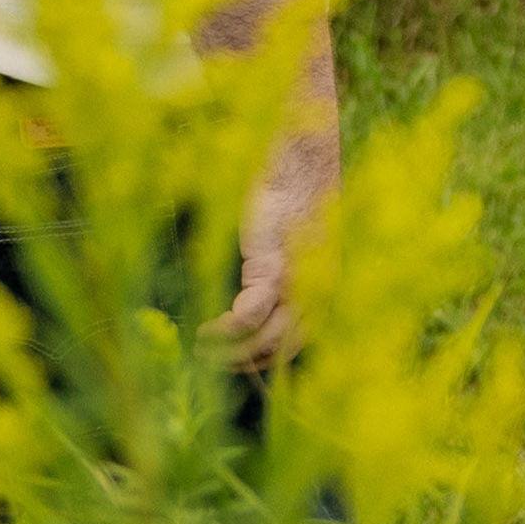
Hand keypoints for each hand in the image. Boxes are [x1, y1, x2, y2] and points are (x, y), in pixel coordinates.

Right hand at [223, 113, 336, 359]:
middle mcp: (316, 294)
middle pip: (282, 350)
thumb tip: (256, 304)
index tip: (234, 363)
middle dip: (245, 364)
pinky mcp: (273, 268)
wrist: (299, 160)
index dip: (264, 361)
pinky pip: (249, 315)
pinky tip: (206, 330)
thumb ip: (282, 275)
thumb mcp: (292, 244)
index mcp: (322, 291)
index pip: (296, 345)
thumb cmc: (293, 196)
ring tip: (202, 347)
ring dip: (231, 353)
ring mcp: (296, 284)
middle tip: (212, 363)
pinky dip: (226, 330)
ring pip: (265, 341)